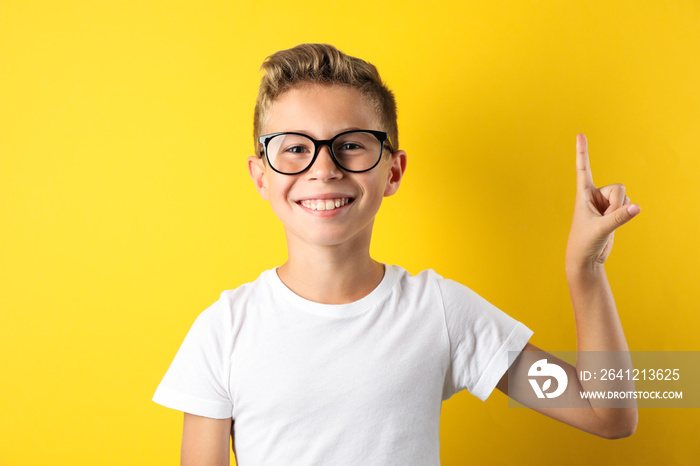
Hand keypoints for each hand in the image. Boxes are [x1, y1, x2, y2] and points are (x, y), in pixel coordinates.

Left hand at [565, 134, 640, 271]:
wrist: (586, 258)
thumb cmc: (584, 243)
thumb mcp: (601, 229)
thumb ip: (619, 217)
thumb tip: (637, 207)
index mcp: (583, 194)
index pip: (583, 169)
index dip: (582, 152)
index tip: (580, 134)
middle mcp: (594, 195)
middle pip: (618, 188)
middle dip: (616, 204)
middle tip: (604, 219)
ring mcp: (605, 202)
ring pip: (624, 197)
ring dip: (619, 211)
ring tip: (605, 223)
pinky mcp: (613, 211)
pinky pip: (627, 205)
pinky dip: (624, 214)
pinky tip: (611, 224)